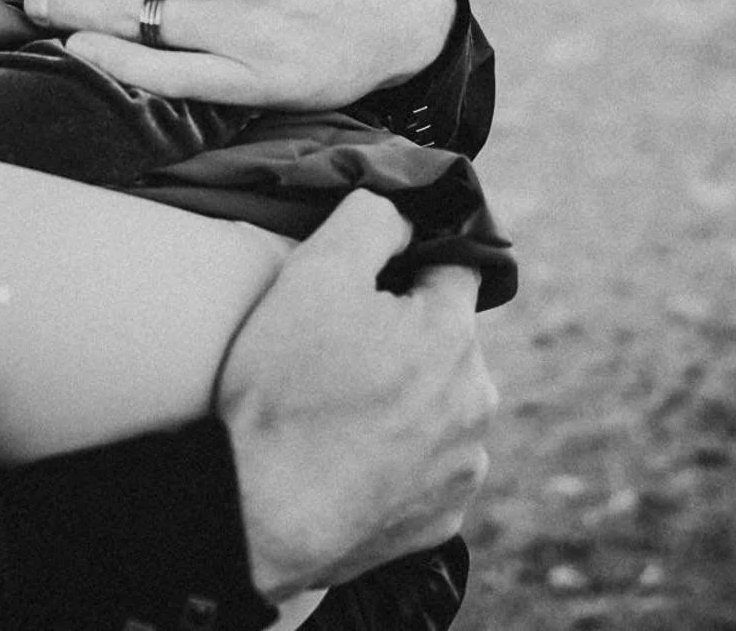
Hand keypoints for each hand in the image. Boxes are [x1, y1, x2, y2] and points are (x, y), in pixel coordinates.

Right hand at [216, 192, 496, 598]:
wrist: (259, 518)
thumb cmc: (284, 392)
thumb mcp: (314, 273)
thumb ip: (370, 219)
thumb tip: (404, 215)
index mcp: (452, 334)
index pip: (450, 269)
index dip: (399, 270)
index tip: (358, 293)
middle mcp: (476, 401)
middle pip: (444, 342)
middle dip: (402, 339)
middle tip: (333, 357)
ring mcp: (463, 467)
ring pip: (439, 407)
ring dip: (404, 401)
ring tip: (336, 415)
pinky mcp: (442, 520)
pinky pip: (426, 470)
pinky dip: (395, 461)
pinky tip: (347, 462)